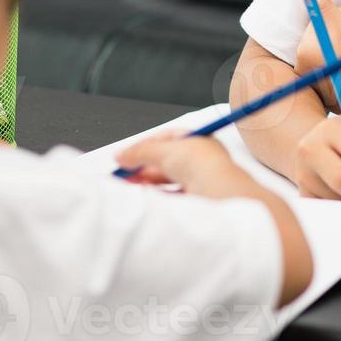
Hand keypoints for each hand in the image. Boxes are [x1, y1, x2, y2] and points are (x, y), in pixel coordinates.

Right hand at [115, 131, 248, 195]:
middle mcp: (201, 159)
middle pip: (166, 161)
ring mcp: (200, 180)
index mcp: (198, 139)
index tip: (126, 156)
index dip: (145, 146)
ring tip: (129, 186)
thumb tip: (121, 155)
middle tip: (122, 174)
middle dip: (143, 167)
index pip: (166, 139)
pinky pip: (173, 197)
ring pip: (168, 180)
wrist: (219, 195)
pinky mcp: (198, 201)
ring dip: (148, 182)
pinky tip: (146, 198)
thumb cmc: (201, 165)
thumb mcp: (163, 151)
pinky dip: (158, 196)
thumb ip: (140, 152)